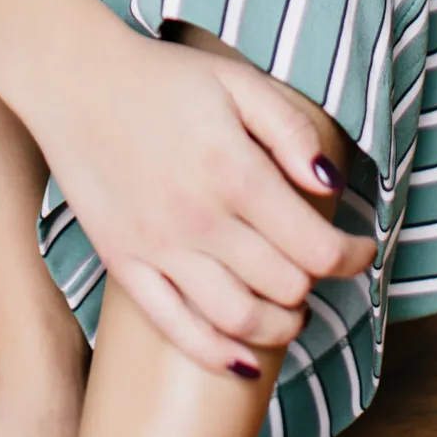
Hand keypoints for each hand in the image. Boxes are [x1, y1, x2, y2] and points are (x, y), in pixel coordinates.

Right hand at [26, 17, 375, 376]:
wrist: (75, 80)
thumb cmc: (160, 77)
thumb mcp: (236, 82)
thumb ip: (290, 130)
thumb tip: (331, 185)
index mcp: (233, 171)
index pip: (315, 247)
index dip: (352, 256)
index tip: (361, 249)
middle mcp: (198, 219)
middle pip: (285, 286)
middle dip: (316, 283)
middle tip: (320, 268)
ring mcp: (158, 247)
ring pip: (238, 320)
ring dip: (279, 326)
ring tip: (291, 310)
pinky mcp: (124, 263)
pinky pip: (176, 328)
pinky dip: (217, 354)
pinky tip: (244, 358)